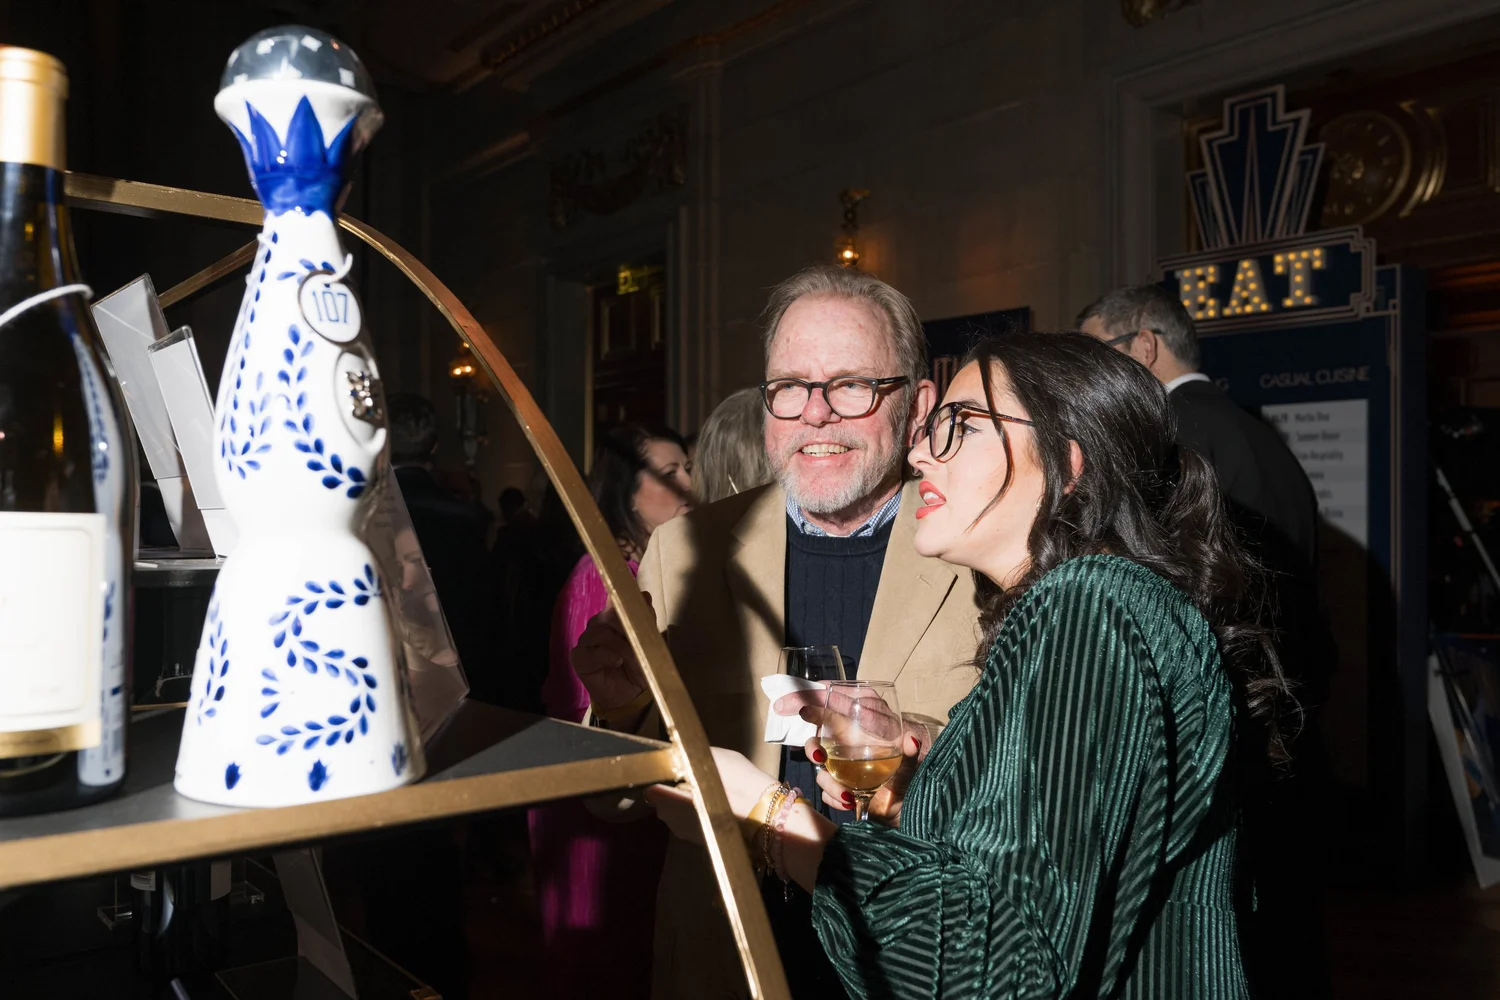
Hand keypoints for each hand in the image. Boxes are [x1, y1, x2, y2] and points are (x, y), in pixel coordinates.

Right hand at [571, 593, 652, 714]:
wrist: (631, 694)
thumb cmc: (639, 665)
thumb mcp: (649, 642)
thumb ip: (646, 619)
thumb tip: (645, 595)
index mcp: (612, 617)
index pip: (616, 600)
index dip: (626, 604)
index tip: (638, 611)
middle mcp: (597, 625)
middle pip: (609, 615)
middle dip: (628, 630)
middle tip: (641, 646)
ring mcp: (586, 640)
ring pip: (601, 633)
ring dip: (621, 646)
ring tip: (632, 659)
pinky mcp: (579, 658)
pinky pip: (591, 652)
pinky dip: (607, 656)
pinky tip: (617, 662)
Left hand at [644, 747, 779, 843]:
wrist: (766, 816)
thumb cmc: (738, 782)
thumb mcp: (715, 757)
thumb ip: (692, 758)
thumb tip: (681, 756)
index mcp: (666, 795)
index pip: (650, 787)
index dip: (661, 779)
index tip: (675, 773)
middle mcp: (668, 818)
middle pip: (663, 802)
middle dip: (675, 793)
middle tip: (697, 781)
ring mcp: (683, 834)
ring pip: (678, 814)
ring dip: (688, 806)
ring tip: (711, 796)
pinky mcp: (700, 843)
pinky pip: (693, 824)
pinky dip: (701, 817)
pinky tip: (719, 809)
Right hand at [777, 686, 930, 827]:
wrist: (908, 801)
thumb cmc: (908, 770)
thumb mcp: (911, 756)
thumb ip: (911, 748)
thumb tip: (911, 740)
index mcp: (857, 723)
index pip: (828, 705)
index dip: (807, 702)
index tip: (797, 708)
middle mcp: (843, 743)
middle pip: (815, 740)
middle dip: (812, 749)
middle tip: (820, 757)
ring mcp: (838, 766)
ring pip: (820, 771)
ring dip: (830, 783)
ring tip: (847, 793)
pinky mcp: (839, 786)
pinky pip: (827, 792)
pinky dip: (836, 798)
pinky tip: (851, 802)